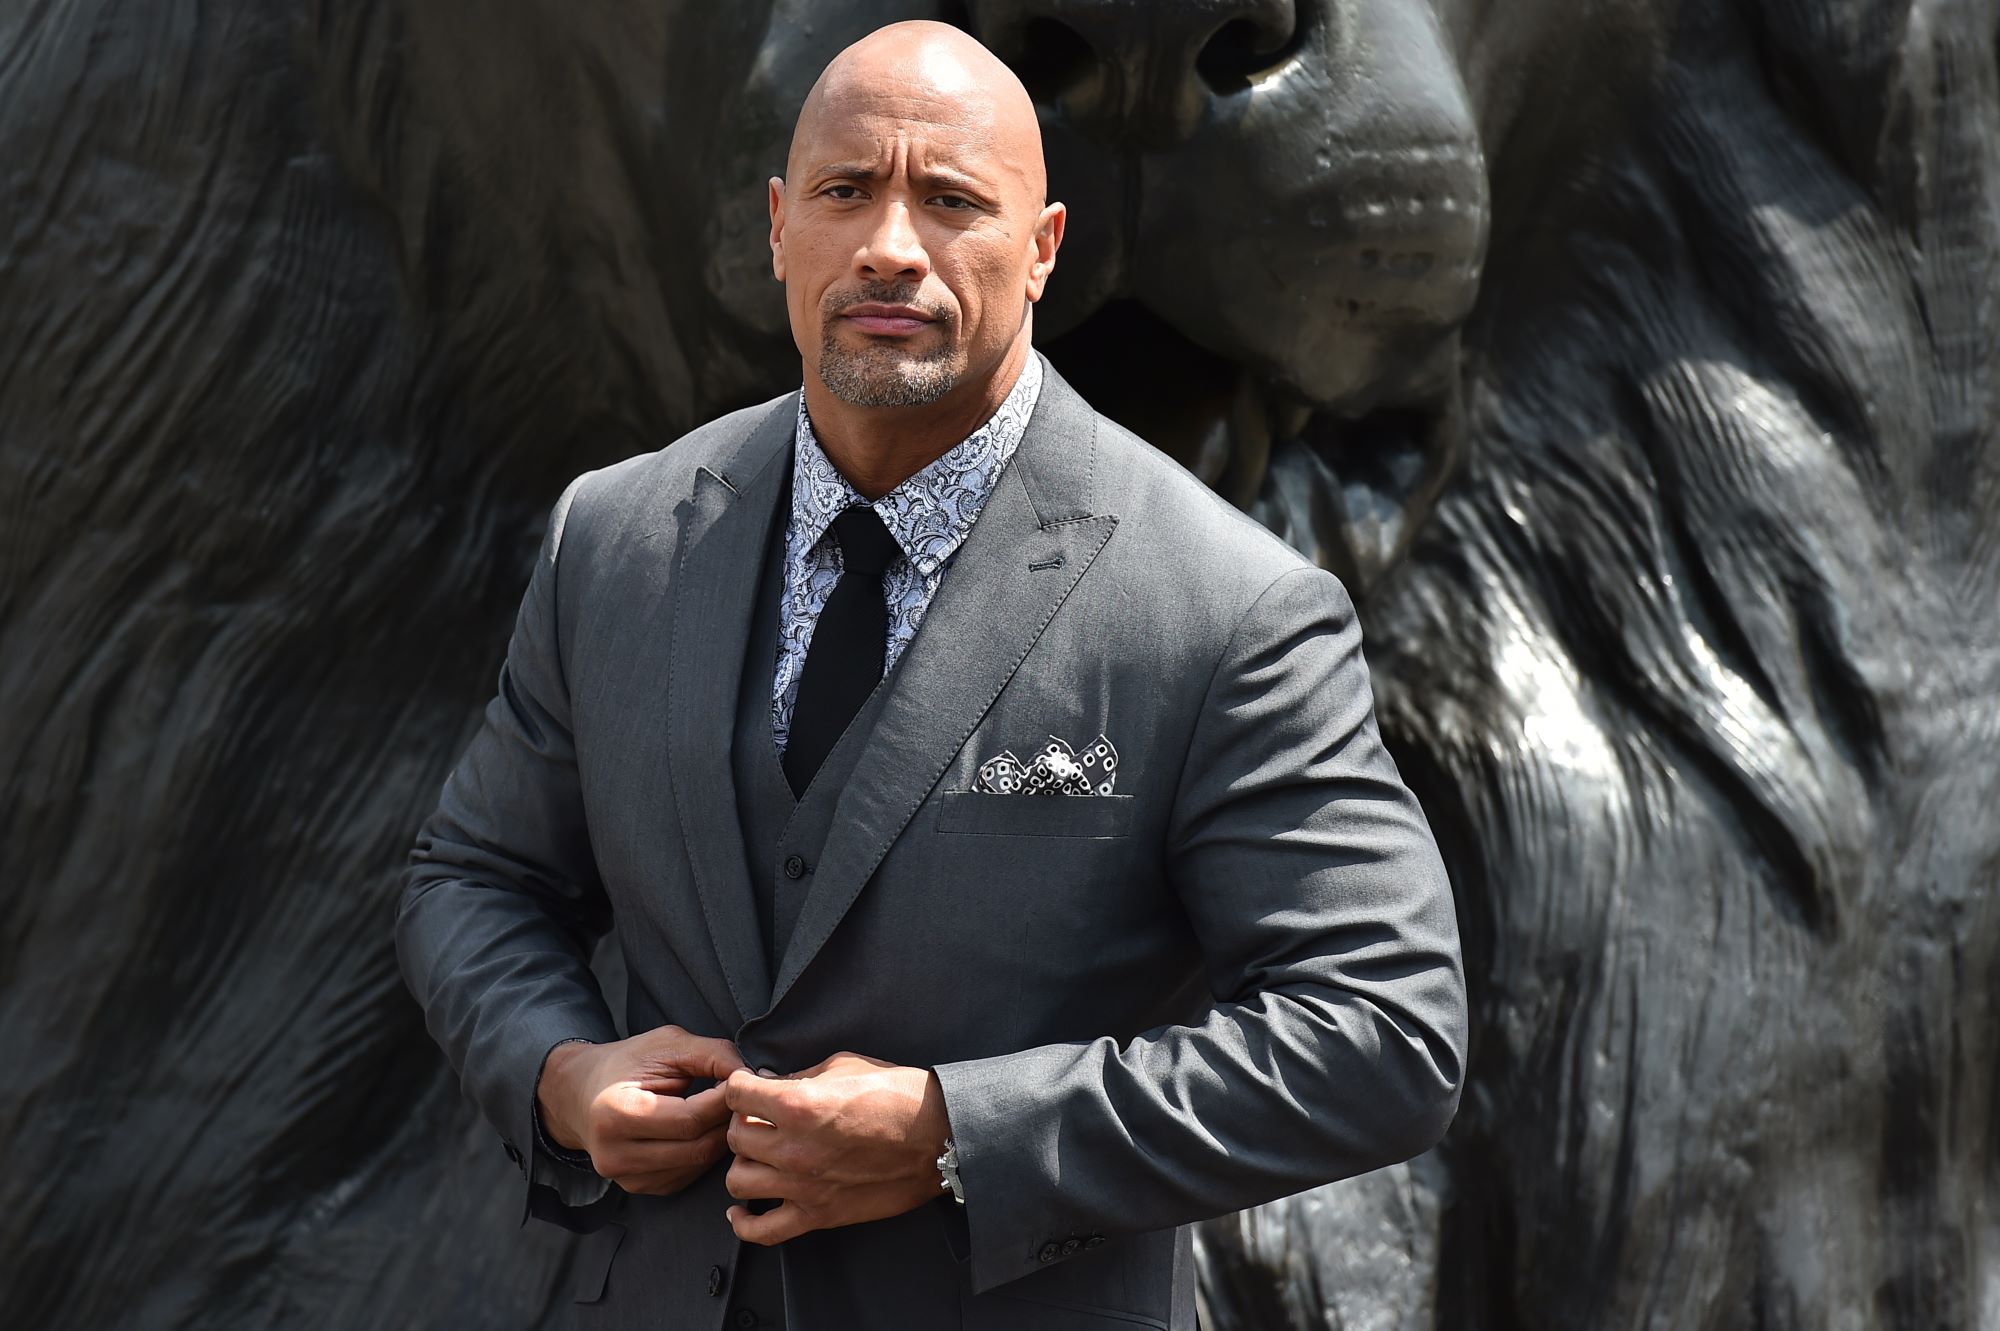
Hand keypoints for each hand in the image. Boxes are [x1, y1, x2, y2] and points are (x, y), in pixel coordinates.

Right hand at [538, 1024, 746, 1196]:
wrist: (581, 1094)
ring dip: (721, 1138)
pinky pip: (688, 1174)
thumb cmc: (626, 1063)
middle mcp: (616, 1155)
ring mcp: (626, 1178)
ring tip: (725, 1111)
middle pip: (697, 1146)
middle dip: (728, 1121)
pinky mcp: (639, 1188)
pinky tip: (706, 1130)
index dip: (725, 1100)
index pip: (690, 1119)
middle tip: (742, 1098)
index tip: (741, 1081)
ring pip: (697, 1164)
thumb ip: (711, 1054)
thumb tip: (750, 1075)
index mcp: (616, 1115)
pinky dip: (705, 1152)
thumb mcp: (666, 1044)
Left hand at [722, 1051, 951, 1243]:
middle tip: (761, 1119)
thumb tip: (768, 1082)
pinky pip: (762, 1231)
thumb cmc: (896, 1095)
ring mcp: (803, 1186)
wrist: (938, 1138)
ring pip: (738, 1180)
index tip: (749, 1089)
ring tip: (762, 1156)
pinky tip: (742, 1210)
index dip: (740, 1087)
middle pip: (734, 1137)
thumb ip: (799, 1076)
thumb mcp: (844, 1066)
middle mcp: (793, 1148)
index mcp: (798, 1105)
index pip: (736, 1094)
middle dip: (743, 1122)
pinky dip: (744, 1223)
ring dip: (746, 1164)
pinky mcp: (818, 1216)